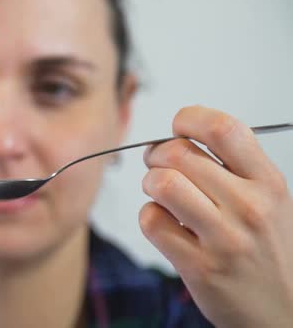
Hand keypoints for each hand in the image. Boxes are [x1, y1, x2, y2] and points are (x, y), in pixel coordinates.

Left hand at [140, 106, 292, 326]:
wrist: (283, 310)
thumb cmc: (266, 249)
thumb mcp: (269, 200)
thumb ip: (233, 167)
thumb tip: (180, 137)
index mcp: (268, 182)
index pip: (222, 128)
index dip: (188, 119)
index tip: (178, 128)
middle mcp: (249, 207)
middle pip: (178, 154)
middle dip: (156, 155)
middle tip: (158, 165)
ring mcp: (224, 239)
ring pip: (162, 184)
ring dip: (150, 184)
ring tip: (160, 194)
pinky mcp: (199, 266)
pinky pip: (152, 221)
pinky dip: (148, 216)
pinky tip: (164, 222)